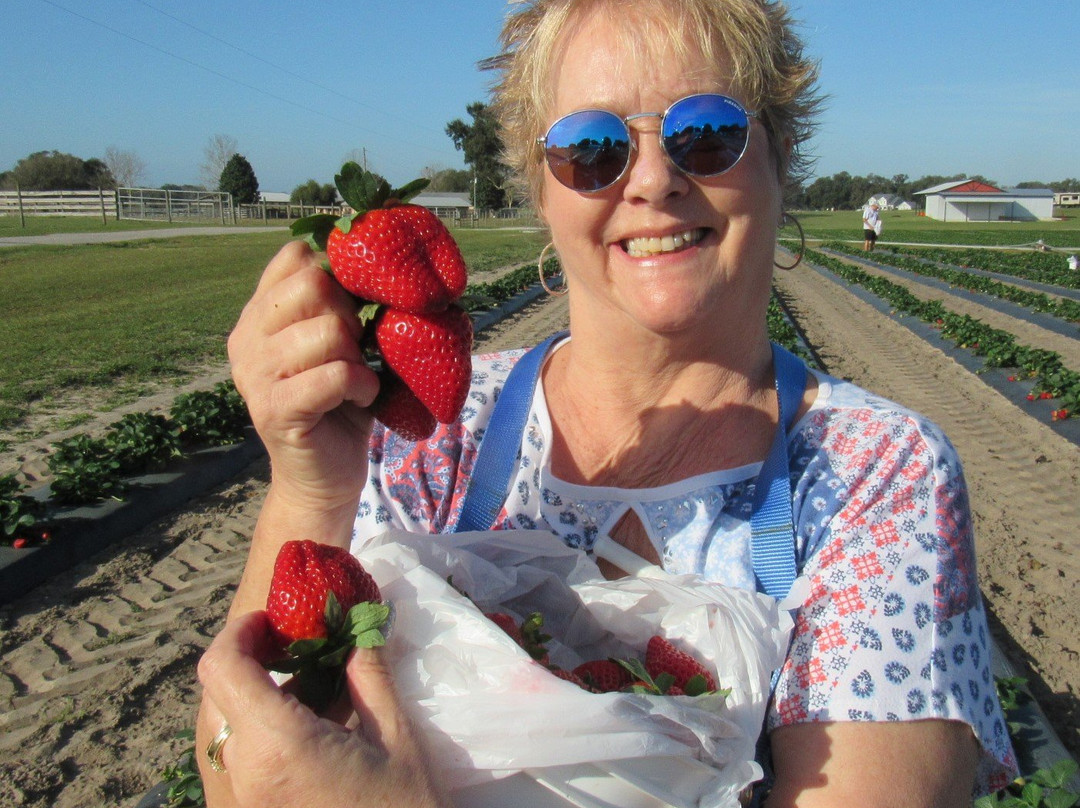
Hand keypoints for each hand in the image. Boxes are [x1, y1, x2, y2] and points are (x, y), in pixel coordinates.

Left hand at [198, 611, 448, 807]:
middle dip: (252, 658)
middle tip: (297, 643)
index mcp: (279, 744)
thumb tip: (360, 630)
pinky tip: (315, 724)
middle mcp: (247, 771)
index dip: (239, 631)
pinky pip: (245, 755)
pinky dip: (268, 728)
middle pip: (220, 694)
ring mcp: (246, 796)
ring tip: (317, 684)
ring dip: (262, 694)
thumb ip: (369, 676)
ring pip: (231, 725)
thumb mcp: (396, 737)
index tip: (274, 618)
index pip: (222, 668)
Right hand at [228, 241, 378, 512]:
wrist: (324, 476)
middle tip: (357, 347)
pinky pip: (336, 374)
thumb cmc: (338, 403)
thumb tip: (371, 259)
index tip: (352, 308)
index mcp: (259, 314)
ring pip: (329, 331)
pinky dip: (362, 385)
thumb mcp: (337, 343)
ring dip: (358, 355)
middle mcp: (246, 338)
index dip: (338, 275)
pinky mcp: (275, 410)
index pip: (295, 257)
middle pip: (313, 285)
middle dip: (350, 313)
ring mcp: (255, 375)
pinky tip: (361, 397)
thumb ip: (337, 303)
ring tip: (356, 378)